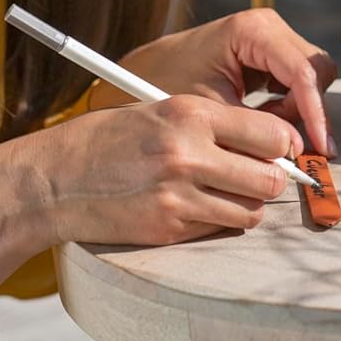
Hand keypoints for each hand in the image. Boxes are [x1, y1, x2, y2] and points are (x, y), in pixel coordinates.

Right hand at [0, 94, 294, 301]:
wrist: (57, 178)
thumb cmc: (111, 138)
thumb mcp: (161, 110)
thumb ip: (214, 123)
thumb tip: (273, 141)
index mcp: (190, 113)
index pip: (270, 133)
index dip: (284, 145)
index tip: (281, 149)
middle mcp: (189, 153)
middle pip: (270, 178)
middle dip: (271, 179)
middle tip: (258, 175)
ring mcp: (179, 195)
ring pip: (252, 211)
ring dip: (247, 204)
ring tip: (225, 192)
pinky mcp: (169, 229)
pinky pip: (220, 229)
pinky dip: (220, 221)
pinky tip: (197, 206)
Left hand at [98, 8, 337, 156]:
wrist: (145, 72)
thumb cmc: (168, 84)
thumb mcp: (211, 111)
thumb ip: (254, 130)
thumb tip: (295, 154)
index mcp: (252, 30)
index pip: (302, 71)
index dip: (316, 112)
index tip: (320, 148)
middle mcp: (268, 27)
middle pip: (316, 71)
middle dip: (307, 111)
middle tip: (290, 146)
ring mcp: (272, 38)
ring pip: (312, 78)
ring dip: (296, 110)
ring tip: (261, 129)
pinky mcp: (270, 54)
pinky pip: (298, 82)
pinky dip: (288, 106)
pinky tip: (260, 119)